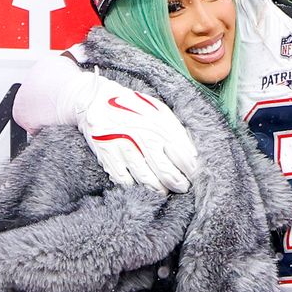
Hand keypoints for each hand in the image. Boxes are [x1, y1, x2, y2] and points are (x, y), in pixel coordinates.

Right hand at [77, 75, 199, 193]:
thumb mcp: (159, 111)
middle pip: (166, 172)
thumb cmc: (133, 107)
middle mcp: (143, 136)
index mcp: (159, 124)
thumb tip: (192, 156)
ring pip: (147, 180)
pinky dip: (136, 188)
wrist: (96, 100)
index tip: (195, 177)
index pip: (183, 156)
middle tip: (183, 188)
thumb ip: (175, 132)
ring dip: (159, 190)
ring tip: (165, 191)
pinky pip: (125, 181)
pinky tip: (143, 187)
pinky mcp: (108, 156)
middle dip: (178, 184)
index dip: (192, 171)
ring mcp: (124, 148)